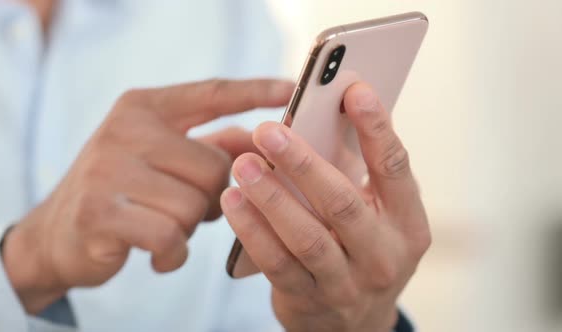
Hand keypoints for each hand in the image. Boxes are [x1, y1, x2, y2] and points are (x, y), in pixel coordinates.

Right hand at [1, 79, 293, 313]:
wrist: (54, 235)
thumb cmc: (122, 193)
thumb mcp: (161, 158)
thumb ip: (209, 146)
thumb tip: (257, 140)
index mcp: (144, 108)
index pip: (210, 93)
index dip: (253, 91)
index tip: (288, 88)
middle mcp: (126, 129)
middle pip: (215, 167)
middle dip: (210, 198)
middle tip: (181, 207)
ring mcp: (110, 169)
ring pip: (197, 205)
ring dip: (190, 227)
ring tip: (163, 226)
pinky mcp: (101, 212)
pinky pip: (172, 236)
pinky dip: (173, 254)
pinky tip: (159, 253)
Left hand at [221, 82, 429, 331]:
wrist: (355, 323)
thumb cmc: (365, 247)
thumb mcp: (378, 213)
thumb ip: (357, 171)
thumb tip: (323, 114)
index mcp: (407, 222)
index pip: (394, 168)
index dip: (376, 128)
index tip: (354, 90)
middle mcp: (383, 254)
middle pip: (342, 203)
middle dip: (303, 164)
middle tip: (269, 132)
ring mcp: (346, 281)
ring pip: (306, 236)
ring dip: (270, 197)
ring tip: (243, 164)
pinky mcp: (308, 299)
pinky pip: (276, 263)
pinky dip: (252, 230)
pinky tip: (233, 201)